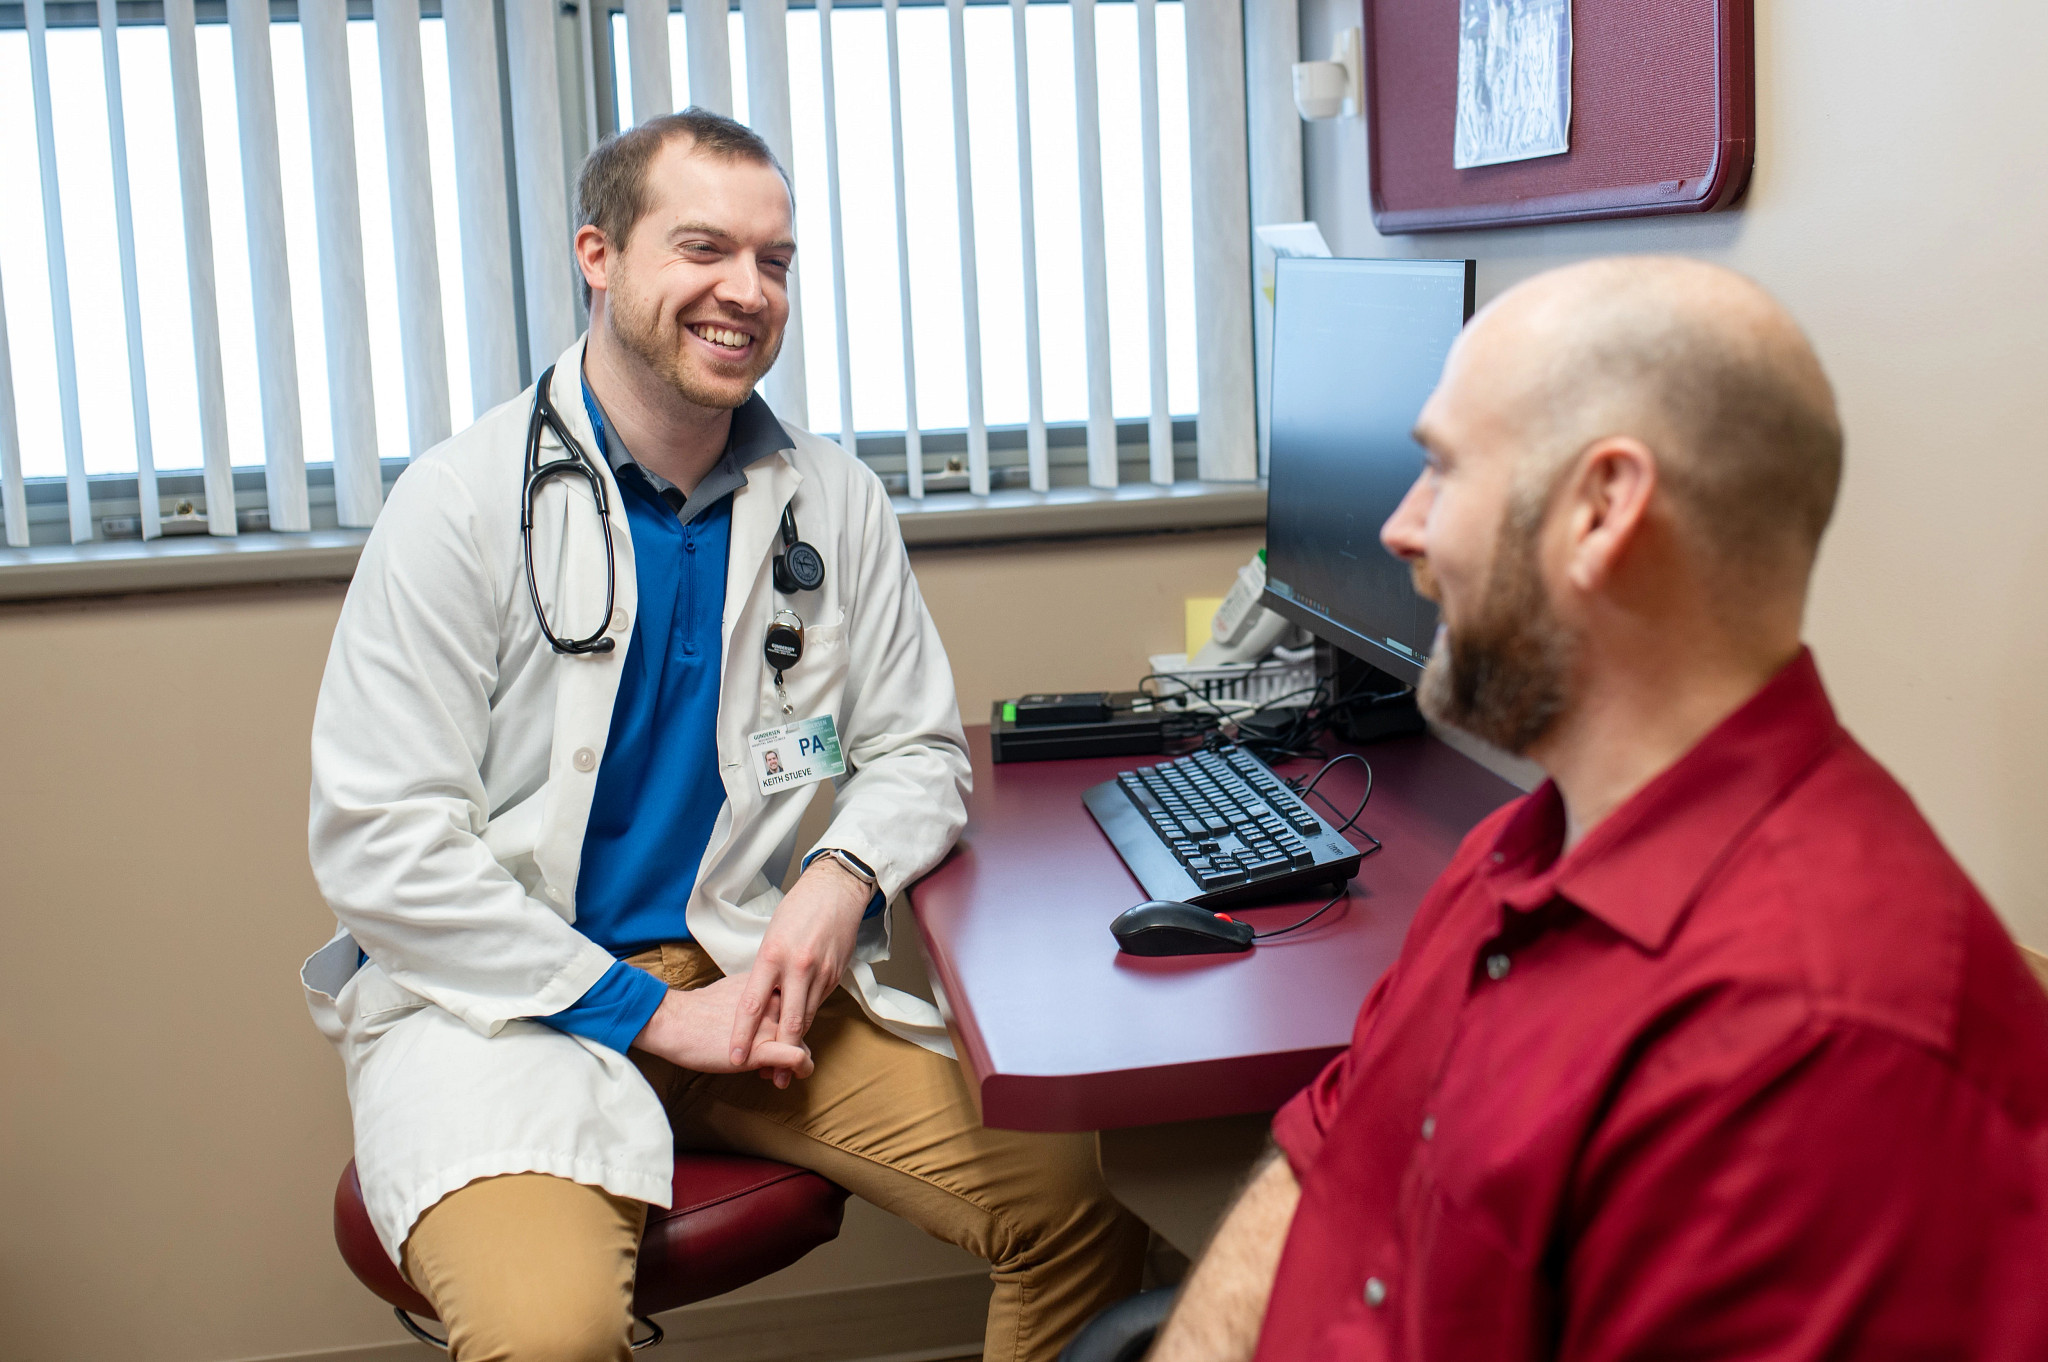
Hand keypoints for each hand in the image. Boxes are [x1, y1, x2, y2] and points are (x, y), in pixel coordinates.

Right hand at [632, 974, 813, 1077]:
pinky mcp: (762, 1049)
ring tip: (780, 1072)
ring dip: (798, 1059)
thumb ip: (757, 998)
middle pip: (801, 1025)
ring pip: (802, 1041)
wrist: (675, 1021)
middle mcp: (773, 1003)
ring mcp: (769, 1026)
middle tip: (776, 1061)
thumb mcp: (736, 992)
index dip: (790, 1024)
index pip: (796, 1004)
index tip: (776, 1038)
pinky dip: (803, 1068)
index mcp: (767, 986)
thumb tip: (767, 1007)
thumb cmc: (699, 1009)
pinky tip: (799, 1074)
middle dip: (792, 1043)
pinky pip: (797, 1058)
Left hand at [729, 856, 871, 1074]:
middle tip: (769, 1077)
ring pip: (806, 1017)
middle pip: (787, 1022)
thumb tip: (761, 999)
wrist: (836, 890)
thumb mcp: (771, 937)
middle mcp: (798, 967)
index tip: (734, 1056)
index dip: (742, 1034)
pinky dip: (808, 1018)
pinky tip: (801, 1030)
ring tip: (786, 1065)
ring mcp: (820, 972)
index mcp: (773, 956)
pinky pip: (818, 1003)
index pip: (753, 1004)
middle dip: (777, 1053)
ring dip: (796, 1042)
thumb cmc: (797, 910)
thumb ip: (766, 970)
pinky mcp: (836, 974)